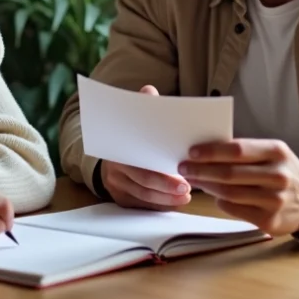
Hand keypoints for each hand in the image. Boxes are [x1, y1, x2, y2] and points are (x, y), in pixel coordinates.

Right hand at [99, 85, 191, 210]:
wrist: (110, 153)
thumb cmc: (132, 136)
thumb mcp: (134, 119)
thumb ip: (144, 106)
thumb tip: (149, 92)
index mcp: (119, 149)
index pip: (140, 163)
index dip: (160, 172)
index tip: (180, 175)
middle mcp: (114, 169)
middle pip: (143, 182)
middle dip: (167, 187)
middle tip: (188, 188)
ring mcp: (117, 186)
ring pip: (144, 196)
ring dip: (167, 198)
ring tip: (186, 196)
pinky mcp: (121, 199)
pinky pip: (142, 206)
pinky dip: (160, 205)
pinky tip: (176, 202)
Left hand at [178, 139, 298, 236]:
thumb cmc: (281, 170)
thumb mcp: (271, 153)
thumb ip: (244, 151)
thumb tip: (204, 150)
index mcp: (277, 152)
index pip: (238, 150)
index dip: (211, 151)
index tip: (191, 152)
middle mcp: (278, 176)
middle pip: (230, 173)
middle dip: (202, 170)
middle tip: (184, 167)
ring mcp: (275, 200)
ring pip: (229, 193)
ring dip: (206, 186)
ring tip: (194, 180)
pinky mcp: (269, 221)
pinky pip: (234, 209)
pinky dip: (219, 201)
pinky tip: (214, 194)